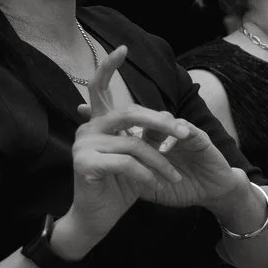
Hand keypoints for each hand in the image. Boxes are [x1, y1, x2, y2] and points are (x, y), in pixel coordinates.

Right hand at [65, 46, 193, 246]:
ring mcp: (82, 145)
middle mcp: (87, 129)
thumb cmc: (118, 186)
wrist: (96, 219)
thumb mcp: (138, 157)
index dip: (109, 67)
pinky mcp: (84, 164)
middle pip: (129, 113)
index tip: (122, 48)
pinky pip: (127, 163)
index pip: (100, 88)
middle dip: (161, 124)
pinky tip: (154, 185)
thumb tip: (165, 114)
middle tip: (185, 133)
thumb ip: (146, 135)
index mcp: (98, 123)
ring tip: (175, 177)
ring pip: (134, 144)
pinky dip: (147, 174)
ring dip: (161, 162)